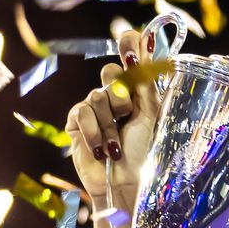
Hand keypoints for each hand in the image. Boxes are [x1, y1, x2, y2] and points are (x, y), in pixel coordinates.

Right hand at [64, 29, 158, 206]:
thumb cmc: (144, 153)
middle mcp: (116, 96)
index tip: (131, 43)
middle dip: (120, 93)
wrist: (125, 183)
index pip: (131, 56)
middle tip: (127, 114)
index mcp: (139, 92)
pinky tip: (101, 150)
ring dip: (109, 125)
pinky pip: (82, 111)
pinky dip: (95, 131)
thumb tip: (148, 44)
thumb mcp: (151, 115)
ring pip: (98, 96)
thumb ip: (146, 81)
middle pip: (110, 72)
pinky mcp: (77, 122)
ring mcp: (95, 108)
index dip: (130, 45)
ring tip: (116, 147)